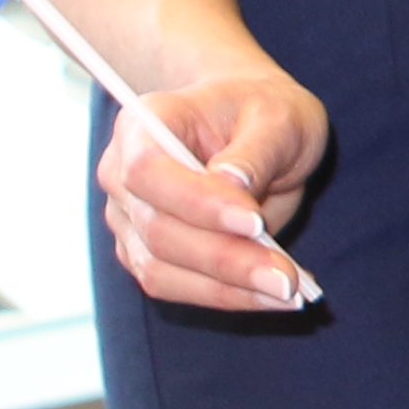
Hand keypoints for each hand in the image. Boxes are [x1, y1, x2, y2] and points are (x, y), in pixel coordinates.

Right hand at [98, 70, 329, 315]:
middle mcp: (121, 173)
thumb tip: (232, 185)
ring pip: (161, 269)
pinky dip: (223, 296)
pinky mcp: (145, 252)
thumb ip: (255, 150)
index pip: (149, 170)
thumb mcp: (278, 116)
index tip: (255, 223)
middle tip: (287, 279)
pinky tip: (271, 295)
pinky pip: (175, 285)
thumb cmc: (262, 112)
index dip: (196, 202)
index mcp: (143, 124)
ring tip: (287, 292)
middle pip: (158, 230)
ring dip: (226, 288)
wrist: (250, 123)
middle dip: (226, 259)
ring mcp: (128, 218)